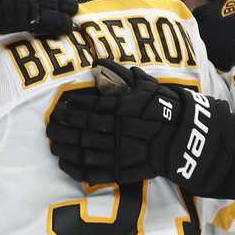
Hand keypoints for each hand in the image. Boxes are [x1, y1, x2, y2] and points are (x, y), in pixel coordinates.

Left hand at [46, 61, 234, 192]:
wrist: (185, 139)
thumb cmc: (164, 109)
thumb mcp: (146, 86)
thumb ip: (120, 74)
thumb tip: (97, 62)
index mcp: (123, 109)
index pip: (90, 109)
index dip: (71, 110)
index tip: (59, 108)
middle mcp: (119, 131)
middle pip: (83, 131)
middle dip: (63, 129)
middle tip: (49, 126)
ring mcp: (120, 153)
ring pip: (85, 151)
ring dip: (65, 148)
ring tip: (53, 144)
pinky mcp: (123, 171)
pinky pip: (95, 172)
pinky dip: (77, 169)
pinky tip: (65, 163)